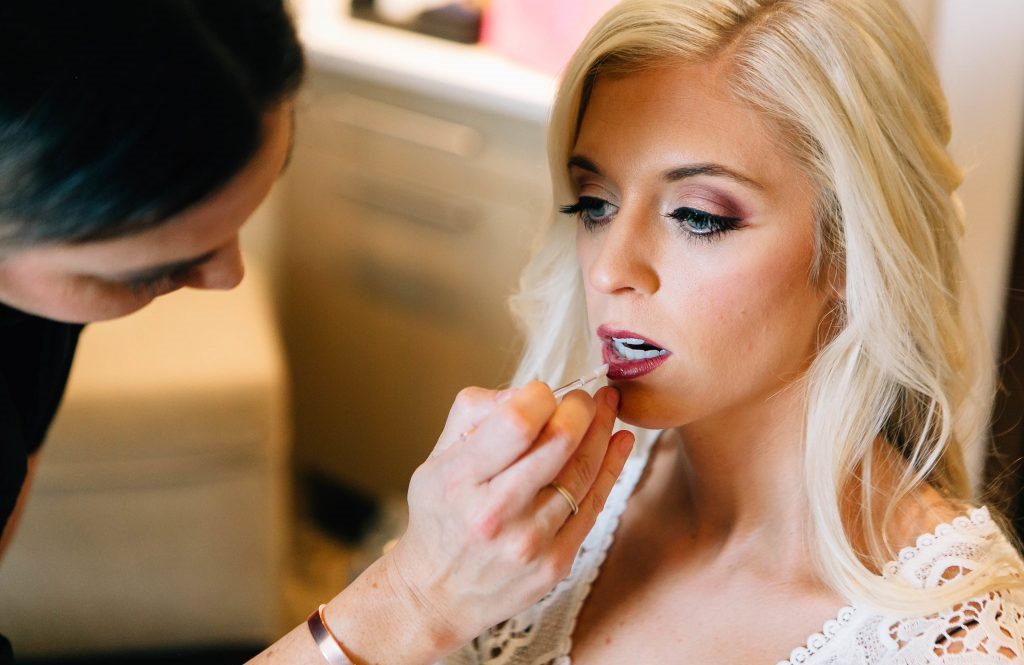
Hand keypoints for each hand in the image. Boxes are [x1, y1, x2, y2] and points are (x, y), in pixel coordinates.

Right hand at [383, 381, 634, 652]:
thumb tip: (526, 392)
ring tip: (607, 408)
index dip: (540, 396)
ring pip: (584, 471)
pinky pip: (594, 504)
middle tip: (585, 396)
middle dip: (582, 408)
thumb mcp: (436, 459)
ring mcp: (529, 542)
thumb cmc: (440, 517)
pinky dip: (612, 466)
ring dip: (603, 430)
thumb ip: (475, 414)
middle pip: (560, 443)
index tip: (541, 393)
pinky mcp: (555, 563)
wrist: (436, 595)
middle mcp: (495, 513)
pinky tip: (618, 441)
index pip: (518, 423)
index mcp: (460, 480)